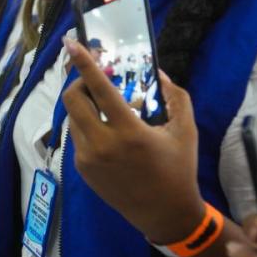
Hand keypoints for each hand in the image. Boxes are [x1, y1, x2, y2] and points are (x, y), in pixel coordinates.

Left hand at [61, 38, 203, 242]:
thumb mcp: (185, 130)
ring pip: (72, 117)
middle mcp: (102, 144)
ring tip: (106, 105)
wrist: (164, 213)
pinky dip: (87, 124)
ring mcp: (87, 158)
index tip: (71, 42)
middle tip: (95, 78)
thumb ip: (175, 96)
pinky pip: (77, 135)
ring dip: (84, 103)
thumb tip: (157, 72)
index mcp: (129, 132)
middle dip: (79, 81)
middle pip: (72, 99)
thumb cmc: (178, 169)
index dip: (83, 62)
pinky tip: (106, 129)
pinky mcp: (80, 168)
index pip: (99, 88)